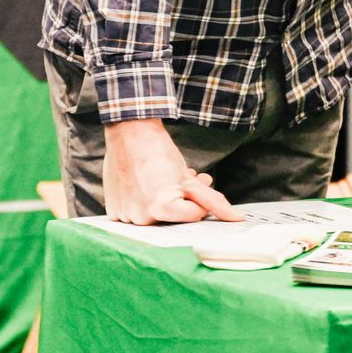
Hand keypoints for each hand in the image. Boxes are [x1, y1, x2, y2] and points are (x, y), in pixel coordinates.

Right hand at [102, 118, 242, 224]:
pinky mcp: (113, 210)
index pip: (194, 216)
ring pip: (154, 217)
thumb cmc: (160, 153)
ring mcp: (125, 215)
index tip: (191, 185)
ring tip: (160, 180)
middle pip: (173, 219)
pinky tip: (142, 185)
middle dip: (181, 201)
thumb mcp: (190, 179)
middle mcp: (142, 217)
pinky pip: (134, 214)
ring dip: (161, 202)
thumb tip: (237, 219)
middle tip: (179, 180)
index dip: (197, 200)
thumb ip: (214, 201)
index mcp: (163, 209)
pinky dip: (141, 203)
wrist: (130, 133)